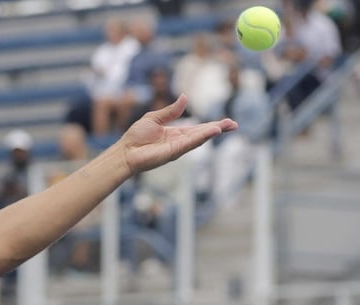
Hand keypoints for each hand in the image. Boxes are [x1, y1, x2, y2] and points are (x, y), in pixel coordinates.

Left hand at [119, 94, 236, 174]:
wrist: (125, 152)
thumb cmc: (135, 137)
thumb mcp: (154, 118)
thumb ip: (171, 110)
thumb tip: (185, 97)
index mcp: (176, 133)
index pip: (198, 128)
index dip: (212, 125)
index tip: (227, 122)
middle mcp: (180, 141)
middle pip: (203, 134)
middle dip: (219, 129)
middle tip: (234, 125)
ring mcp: (178, 148)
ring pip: (199, 138)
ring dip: (213, 132)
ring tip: (227, 126)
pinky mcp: (173, 152)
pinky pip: (190, 143)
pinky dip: (202, 137)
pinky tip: (213, 131)